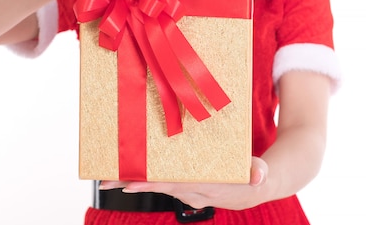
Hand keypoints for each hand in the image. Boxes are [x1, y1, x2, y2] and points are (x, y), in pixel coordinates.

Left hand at [99, 157, 268, 210]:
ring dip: (134, 181)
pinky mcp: (185, 186)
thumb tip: (259, 176)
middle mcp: (192, 192)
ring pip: (157, 185)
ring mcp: (187, 191)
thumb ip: (259, 173)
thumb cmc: (254, 177)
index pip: (173, 185)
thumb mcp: (259, 173)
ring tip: (109, 177)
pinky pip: (162, 182)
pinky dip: (146, 179)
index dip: (152, 185)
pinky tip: (131, 174)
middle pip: (157, 187)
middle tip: (105, 182)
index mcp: (205, 187)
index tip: (130, 184)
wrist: (254, 188)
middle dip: (131, 184)